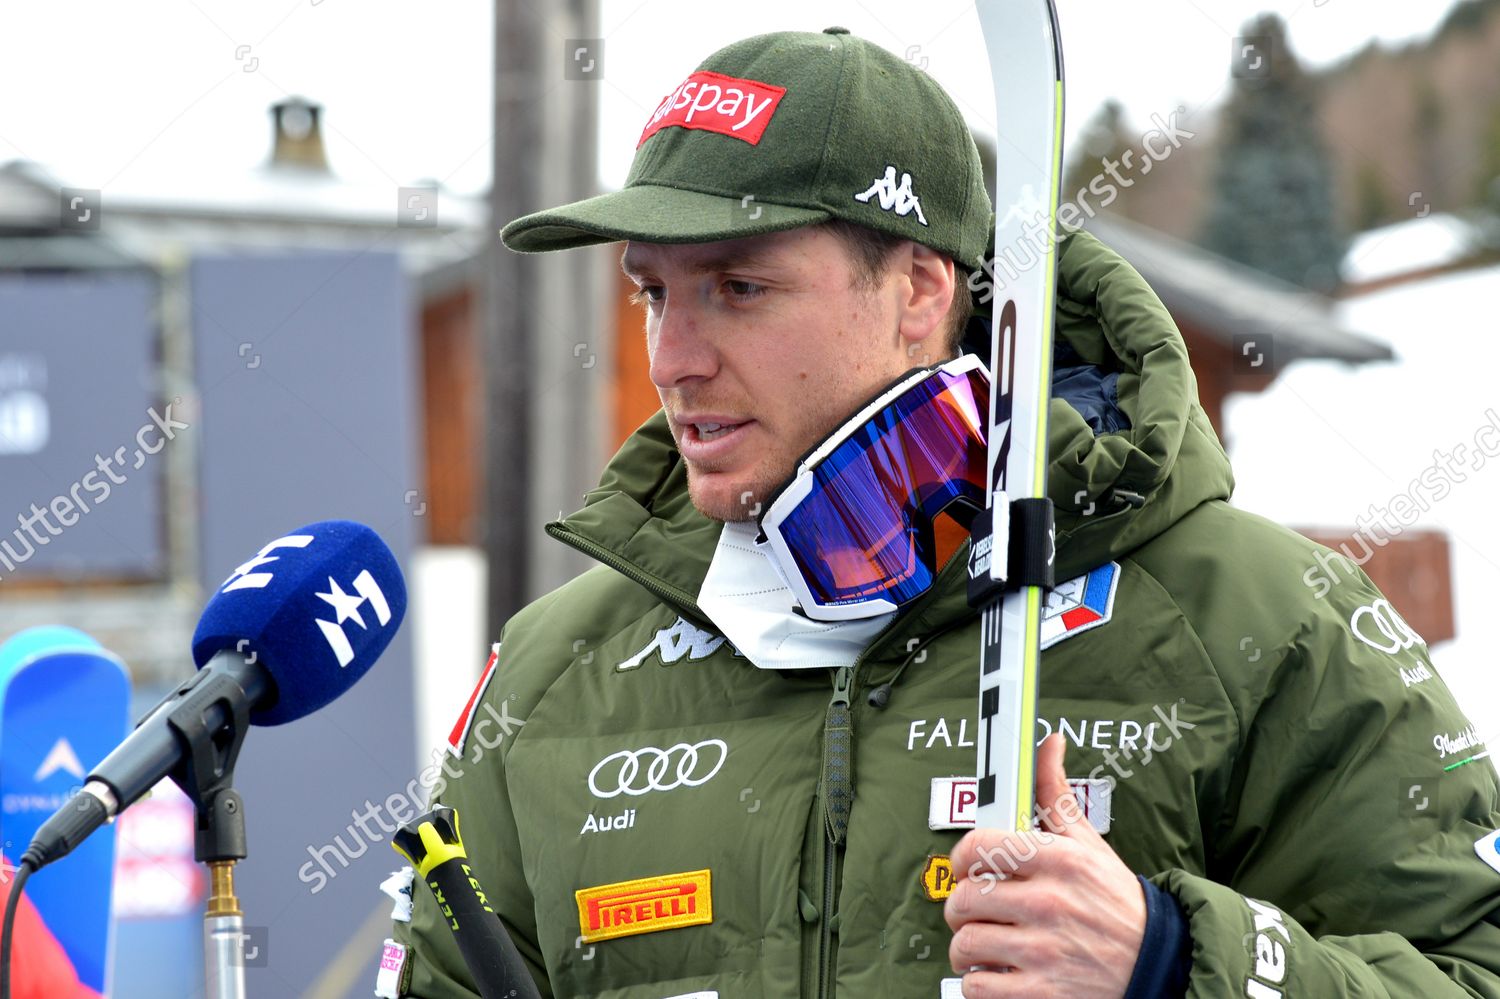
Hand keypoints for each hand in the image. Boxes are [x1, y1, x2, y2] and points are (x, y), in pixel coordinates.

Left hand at [943, 734, 1146, 997]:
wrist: (1161, 965)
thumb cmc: (1118, 904)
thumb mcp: (1090, 845)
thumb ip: (1057, 794)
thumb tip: (1048, 744)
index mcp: (1058, 862)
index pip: (977, 847)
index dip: (961, 858)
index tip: (965, 867)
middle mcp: (1049, 903)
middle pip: (963, 899)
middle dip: (962, 907)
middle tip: (976, 911)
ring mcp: (1044, 952)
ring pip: (964, 943)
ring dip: (968, 947)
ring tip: (988, 943)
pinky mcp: (1040, 993)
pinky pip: (976, 986)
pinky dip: (979, 982)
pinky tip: (998, 971)